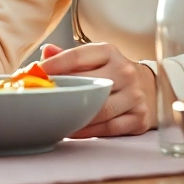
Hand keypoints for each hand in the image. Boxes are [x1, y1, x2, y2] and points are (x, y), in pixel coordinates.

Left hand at [39, 42, 156, 136]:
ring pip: (100, 110)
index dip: (54, 66)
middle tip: (42, 100)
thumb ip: (68, 56)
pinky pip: (109, 128)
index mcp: (109, 52)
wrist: (147, 87)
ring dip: (76, 117)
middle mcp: (125, 71)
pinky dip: (89, 131)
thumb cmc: (111, 72)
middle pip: (88, 85)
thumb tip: (45, 53)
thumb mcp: (93, 58)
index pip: (77, 56)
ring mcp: (135, 95)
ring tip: (56, 119)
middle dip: (63, 94)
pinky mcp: (139, 117)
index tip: (36, 74)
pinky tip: (75, 130)